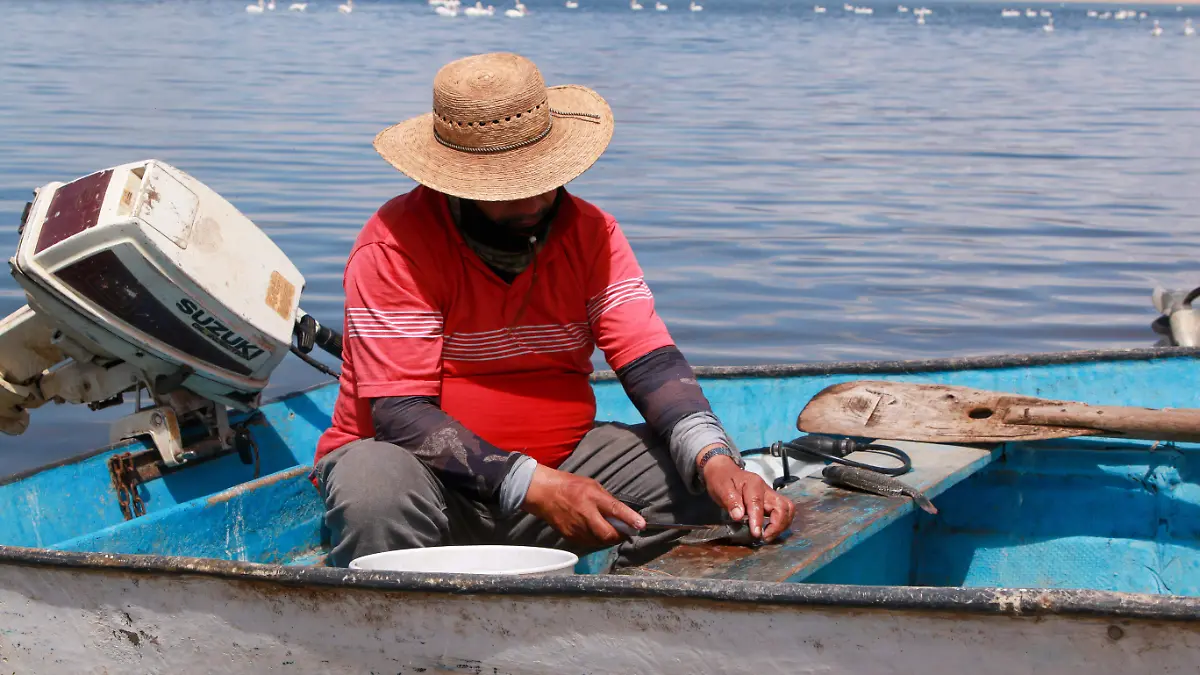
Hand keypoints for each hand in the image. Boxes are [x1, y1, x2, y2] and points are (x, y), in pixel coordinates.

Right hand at [522, 465, 644, 546]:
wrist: (544, 493)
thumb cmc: (570, 485)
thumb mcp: (592, 485)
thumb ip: (606, 499)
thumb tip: (621, 513)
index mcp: (592, 497)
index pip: (615, 510)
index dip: (630, 519)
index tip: (641, 525)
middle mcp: (586, 514)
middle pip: (608, 534)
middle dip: (620, 536)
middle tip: (626, 532)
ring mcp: (577, 528)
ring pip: (600, 542)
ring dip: (609, 539)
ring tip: (612, 531)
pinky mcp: (570, 536)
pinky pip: (589, 543)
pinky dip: (597, 540)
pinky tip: (597, 532)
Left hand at [700, 454, 795, 541]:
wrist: (723, 471)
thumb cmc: (722, 479)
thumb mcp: (721, 488)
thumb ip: (730, 501)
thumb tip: (739, 517)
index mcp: (752, 484)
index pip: (758, 503)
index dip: (758, 520)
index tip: (756, 534)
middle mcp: (765, 489)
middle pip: (781, 506)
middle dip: (777, 525)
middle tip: (765, 538)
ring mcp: (770, 495)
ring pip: (787, 509)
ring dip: (782, 525)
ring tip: (768, 536)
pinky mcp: (771, 502)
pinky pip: (784, 511)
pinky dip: (781, 523)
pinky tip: (771, 531)